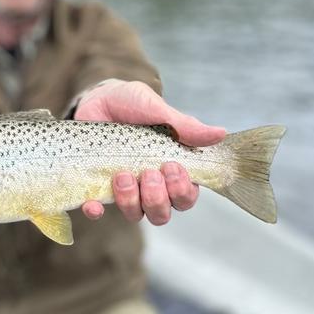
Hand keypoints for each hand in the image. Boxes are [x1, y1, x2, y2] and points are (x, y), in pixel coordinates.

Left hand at [74, 79, 225, 224]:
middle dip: (158, 199)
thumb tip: (220, 134)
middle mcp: (149, 185)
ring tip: (123, 174)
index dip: (182, 191)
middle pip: (162, 214)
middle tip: (150, 172)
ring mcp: (124, 189)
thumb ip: (185, 126)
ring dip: (131, 201)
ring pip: (135, 214)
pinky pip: (96, 210)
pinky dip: (95, 211)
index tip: (172, 167)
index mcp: (171, 171)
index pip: (186, 197)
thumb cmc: (134, 105)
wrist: (98, 98)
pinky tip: (93, 204)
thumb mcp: (158, 110)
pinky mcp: (97, 187)